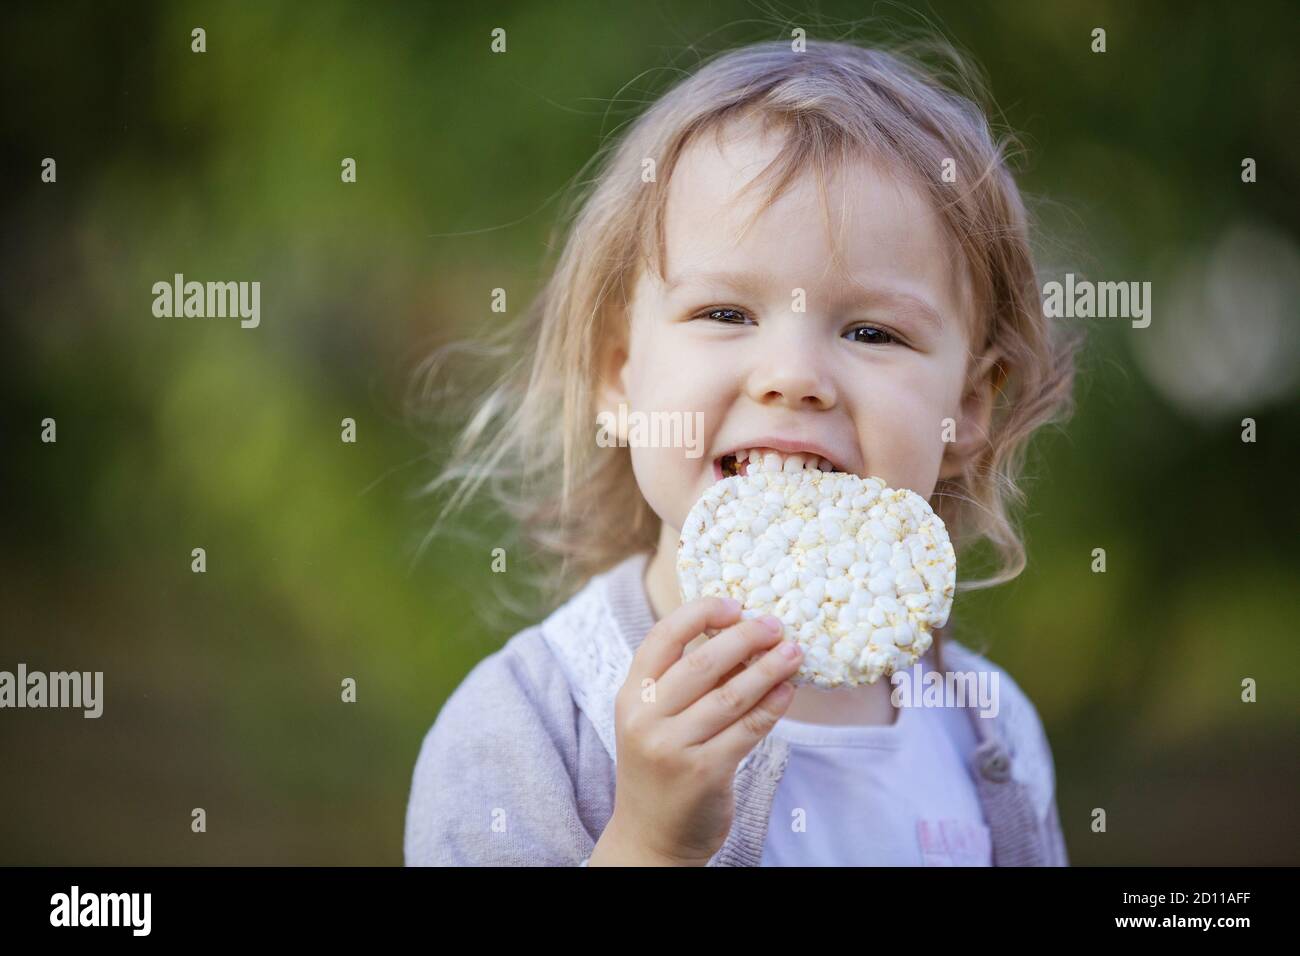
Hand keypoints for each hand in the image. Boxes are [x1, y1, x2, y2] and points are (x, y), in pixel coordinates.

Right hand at [589, 597, 801, 865]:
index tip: (735, 605)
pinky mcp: (704, 772)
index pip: (663, 637)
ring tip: (794, 652)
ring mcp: (673, 747)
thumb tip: (741, 636)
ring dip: (768, 668)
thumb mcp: (655, 720)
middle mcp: (646, 718)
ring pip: (730, 695)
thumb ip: (684, 681)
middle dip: (746, 637)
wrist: (651, 837)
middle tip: (776, 625)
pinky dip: (772, 706)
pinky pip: (747, 730)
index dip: (701, 613)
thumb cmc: (661, 767)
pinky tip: (788, 691)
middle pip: (702, 662)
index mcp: (631, 695)